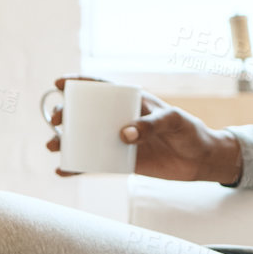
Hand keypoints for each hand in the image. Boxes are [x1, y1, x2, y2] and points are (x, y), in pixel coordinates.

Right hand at [45, 76, 241, 182]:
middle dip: (65, 114)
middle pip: (85, 113)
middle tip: (55, 120)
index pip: (101, 87)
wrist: (199, 160)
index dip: (78, 83)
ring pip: (85, 138)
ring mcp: (118, 140)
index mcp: (130, 101)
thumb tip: (124, 135)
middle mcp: (119, 118)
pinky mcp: (121, 162)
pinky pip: (95, 164)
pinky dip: (78, 167)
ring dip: (66, 141)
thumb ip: (150, 125)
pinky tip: (62, 171)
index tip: (59, 83)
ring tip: (52, 146)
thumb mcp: (174, 122)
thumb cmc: (189, 132)